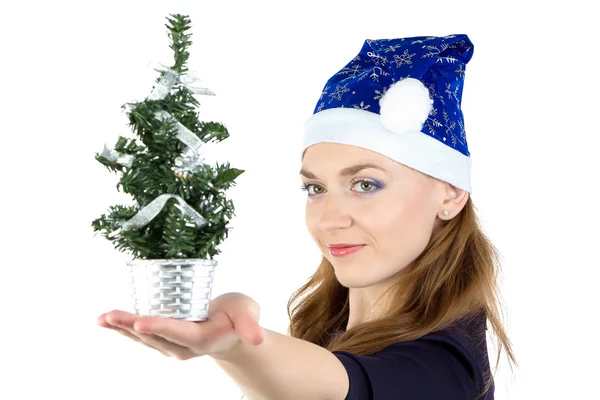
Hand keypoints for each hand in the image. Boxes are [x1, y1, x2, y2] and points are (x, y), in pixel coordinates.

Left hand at [97, 292, 263, 359]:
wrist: (232, 329)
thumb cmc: (239, 316)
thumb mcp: (248, 314)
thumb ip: (249, 326)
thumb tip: (257, 339)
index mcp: (203, 338)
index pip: (179, 332)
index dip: (159, 326)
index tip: (140, 321)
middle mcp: (183, 346)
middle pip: (155, 336)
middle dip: (131, 326)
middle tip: (110, 316)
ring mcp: (171, 345)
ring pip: (144, 338)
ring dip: (122, 328)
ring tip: (103, 318)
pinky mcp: (164, 340)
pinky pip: (141, 335)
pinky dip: (123, 328)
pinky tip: (107, 321)